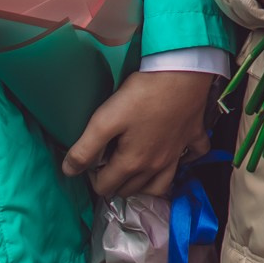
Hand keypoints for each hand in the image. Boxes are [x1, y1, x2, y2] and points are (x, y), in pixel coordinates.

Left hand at [61, 65, 210, 195]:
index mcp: (132, 163)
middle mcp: (156, 165)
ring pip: (161, 185)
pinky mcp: (194, 136)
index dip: (92, 178)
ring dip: (145, 185)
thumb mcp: (104, 120)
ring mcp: (178, 153)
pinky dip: (186, 160)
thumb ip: (85, 149)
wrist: (181, 72)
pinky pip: (194, 156)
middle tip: (107, 162)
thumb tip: (69, 171)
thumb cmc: (141, 94)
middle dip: (115, 182)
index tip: (90, 160)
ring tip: (135, 173)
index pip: (105, 187)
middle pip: (131, 190)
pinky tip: (177, 153)